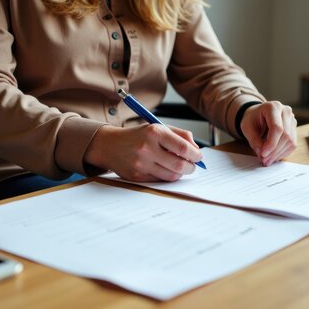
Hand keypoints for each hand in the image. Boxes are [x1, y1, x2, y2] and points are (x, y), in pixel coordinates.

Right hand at [84, 124, 202, 180]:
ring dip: (180, 173)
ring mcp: (141, 163)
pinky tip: (165, 169)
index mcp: (154, 132)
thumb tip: (196, 149)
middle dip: (191, 167)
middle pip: (179, 164)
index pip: (183, 147)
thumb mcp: (158, 127)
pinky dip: (167, 176)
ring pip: (171, 175)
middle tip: (192, 166)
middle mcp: (147, 148)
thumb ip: (179, 135)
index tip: (199, 157)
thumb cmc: (138, 136)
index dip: (196, 155)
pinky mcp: (137, 176)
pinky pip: (160, 180)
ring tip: (179, 167)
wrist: (109, 145)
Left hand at [240, 101, 296, 165]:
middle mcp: (286, 111)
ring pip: (290, 141)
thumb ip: (254, 140)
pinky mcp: (294, 128)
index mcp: (273, 107)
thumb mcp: (247, 127)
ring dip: (279, 154)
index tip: (263, 154)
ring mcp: (292, 120)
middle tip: (264, 161)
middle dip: (274, 151)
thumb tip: (263, 154)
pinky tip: (274, 156)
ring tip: (267, 161)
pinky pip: (292, 144)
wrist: (258, 114)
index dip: (271, 143)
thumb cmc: (252, 119)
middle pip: (285, 135)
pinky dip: (283, 153)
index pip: (277, 128)